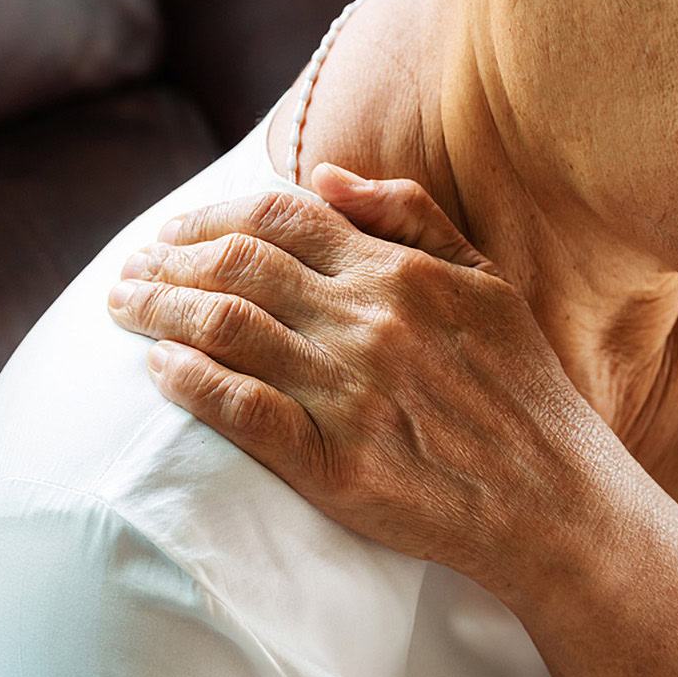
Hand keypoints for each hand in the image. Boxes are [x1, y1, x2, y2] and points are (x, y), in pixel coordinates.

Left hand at [104, 161, 629, 600]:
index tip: (172, 230)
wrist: (555, 502)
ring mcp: (350, 394)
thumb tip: (326, 174)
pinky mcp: (336, 465)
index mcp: (399, 272)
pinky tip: (157, 370)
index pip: (279, 217)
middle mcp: (369, 323)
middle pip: (236, 267)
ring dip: (158, 312)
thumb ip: (409, 217)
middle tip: (127, 272)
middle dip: (165, 261)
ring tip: (122, 310)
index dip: (211, 217)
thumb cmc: (522, 390)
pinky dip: (189, 382)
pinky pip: (240, 411)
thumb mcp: (485, 282)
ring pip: (225, 329)